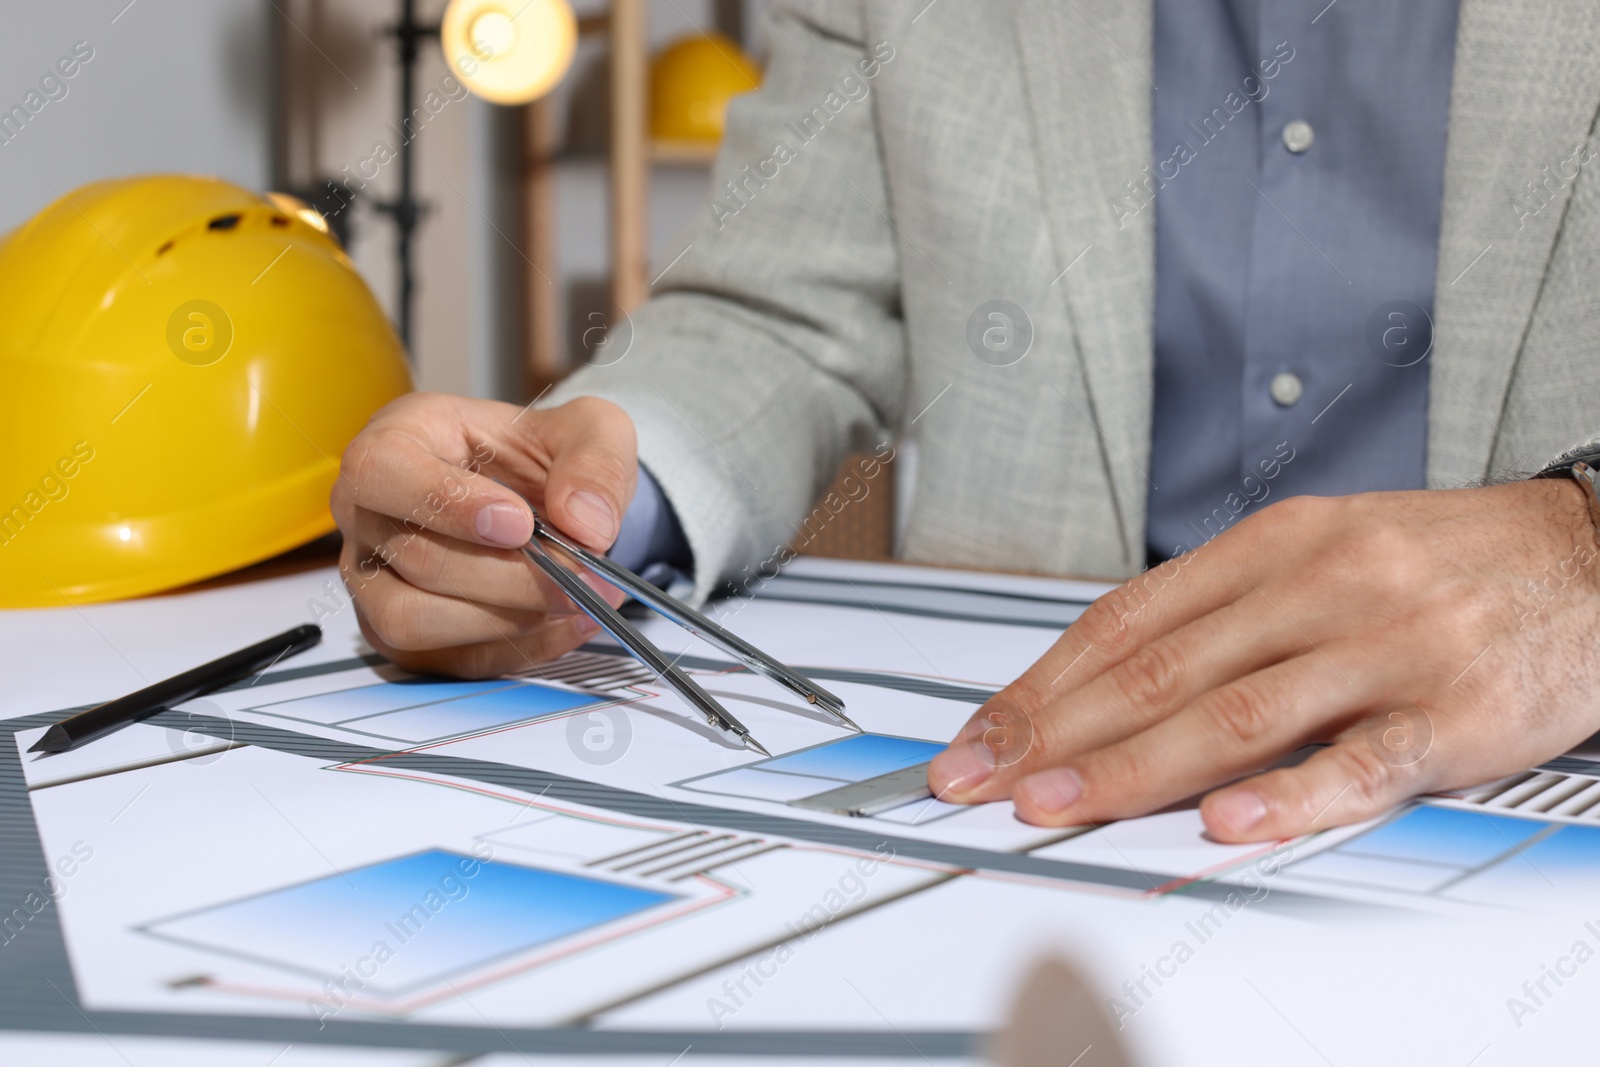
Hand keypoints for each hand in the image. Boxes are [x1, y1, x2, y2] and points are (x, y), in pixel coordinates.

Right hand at [330, 393, 636, 676]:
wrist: (542, 497)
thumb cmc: (539, 454)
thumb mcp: (590, 428)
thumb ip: (595, 462)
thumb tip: (585, 521)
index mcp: (397, 438)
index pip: (383, 470)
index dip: (450, 503)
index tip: (520, 523)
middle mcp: (368, 510)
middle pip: (418, 559)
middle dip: (512, 575)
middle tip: (580, 570)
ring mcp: (374, 577)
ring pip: (415, 620)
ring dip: (509, 618)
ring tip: (575, 596)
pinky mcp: (400, 631)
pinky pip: (448, 659)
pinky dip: (519, 648)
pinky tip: (567, 621)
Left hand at [928, 481, 1599, 841]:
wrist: (1591, 555)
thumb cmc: (1440, 561)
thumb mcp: (1323, 551)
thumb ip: (1225, 614)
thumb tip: (1112, 679)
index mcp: (1277, 543)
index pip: (1129, 616)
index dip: (1045, 679)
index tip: (985, 730)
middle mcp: (1320, 585)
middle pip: (1160, 665)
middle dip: (1056, 728)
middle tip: (984, 776)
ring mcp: (1385, 647)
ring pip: (1236, 711)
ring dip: (1133, 766)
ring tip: (1059, 803)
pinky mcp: (1453, 710)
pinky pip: (1360, 758)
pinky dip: (1286, 794)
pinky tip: (1223, 822)